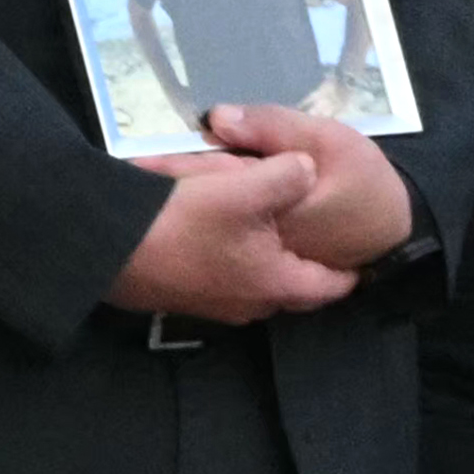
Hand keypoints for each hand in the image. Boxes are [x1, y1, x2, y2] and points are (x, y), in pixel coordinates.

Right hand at [109, 108, 405, 325]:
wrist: (107, 251)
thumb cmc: (182, 224)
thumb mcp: (242, 188)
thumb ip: (287, 175)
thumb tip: (309, 169)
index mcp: (276, 283)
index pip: (330, 285)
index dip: (351, 270)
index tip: (366, 257)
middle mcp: (250, 303)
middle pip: (292, 281)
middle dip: (304, 258)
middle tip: (317, 233)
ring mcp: (216, 303)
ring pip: (257, 277)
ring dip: (264, 252)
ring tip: (267, 220)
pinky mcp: (186, 294)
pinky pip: (226, 273)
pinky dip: (233, 252)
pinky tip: (219, 224)